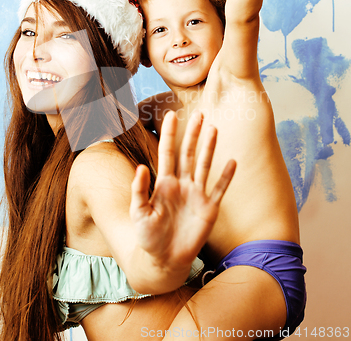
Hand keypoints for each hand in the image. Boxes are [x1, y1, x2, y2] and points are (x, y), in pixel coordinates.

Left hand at [130, 110, 235, 273]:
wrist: (165, 259)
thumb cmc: (148, 236)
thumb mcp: (139, 213)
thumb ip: (139, 190)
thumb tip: (140, 167)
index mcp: (164, 183)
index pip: (168, 152)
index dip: (169, 134)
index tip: (171, 115)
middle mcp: (182, 184)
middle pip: (189, 154)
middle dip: (193, 134)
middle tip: (199, 114)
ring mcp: (197, 195)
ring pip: (205, 166)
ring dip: (210, 148)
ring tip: (214, 129)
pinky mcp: (209, 209)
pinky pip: (219, 189)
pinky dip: (226, 177)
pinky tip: (233, 162)